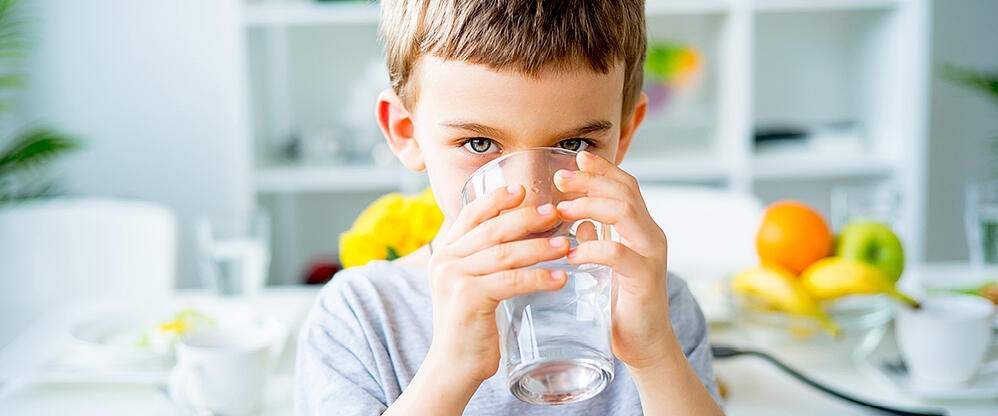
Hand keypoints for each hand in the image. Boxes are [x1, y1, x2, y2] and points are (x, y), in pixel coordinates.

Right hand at [425, 184, 571, 382]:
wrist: (454, 366)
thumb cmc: (472, 326)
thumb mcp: (473, 284)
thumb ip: (487, 260)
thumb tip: (525, 235)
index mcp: (446, 252)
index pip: (470, 214)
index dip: (497, 199)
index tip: (523, 190)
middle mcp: (445, 260)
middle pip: (491, 228)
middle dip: (526, 218)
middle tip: (555, 213)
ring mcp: (454, 278)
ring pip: (503, 252)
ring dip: (538, 247)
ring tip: (565, 245)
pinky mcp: (467, 298)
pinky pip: (510, 280)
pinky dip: (538, 277)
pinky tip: (560, 278)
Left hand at [553, 150, 673, 369]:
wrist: (644, 345)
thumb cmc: (622, 306)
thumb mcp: (606, 266)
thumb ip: (597, 240)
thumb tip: (579, 222)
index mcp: (641, 229)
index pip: (626, 187)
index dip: (603, 170)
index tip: (576, 158)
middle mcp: (651, 235)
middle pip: (625, 192)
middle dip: (592, 180)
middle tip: (561, 178)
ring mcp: (651, 255)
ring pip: (625, 213)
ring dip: (590, 205)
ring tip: (562, 209)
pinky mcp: (645, 278)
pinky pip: (619, 253)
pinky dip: (593, 248)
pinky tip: (572, 253)